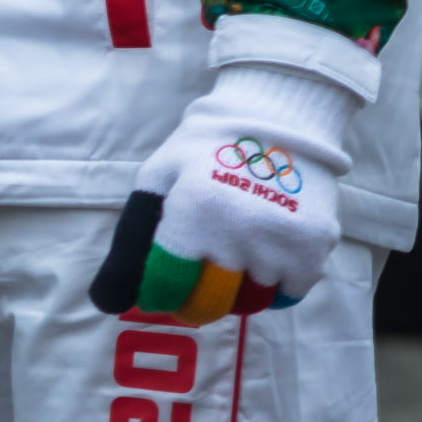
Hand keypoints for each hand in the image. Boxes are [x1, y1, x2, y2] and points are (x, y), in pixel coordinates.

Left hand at [91, 62, 354, 322]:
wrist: (277, 117)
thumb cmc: (206, 149)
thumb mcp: (158, 177)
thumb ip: (133, 240)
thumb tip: (107, 302)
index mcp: (192, 211)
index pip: (168, 286)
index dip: (161, 293)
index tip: (163, 286)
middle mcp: (237, 233)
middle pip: (210, 304)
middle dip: (197, 299)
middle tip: (199, 276)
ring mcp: (279, 244)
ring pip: (250, 302)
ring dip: (239, 288)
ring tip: (237, 250)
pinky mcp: (314, 250)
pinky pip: (287, 294)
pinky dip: (275, 282)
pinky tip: (267, 249)